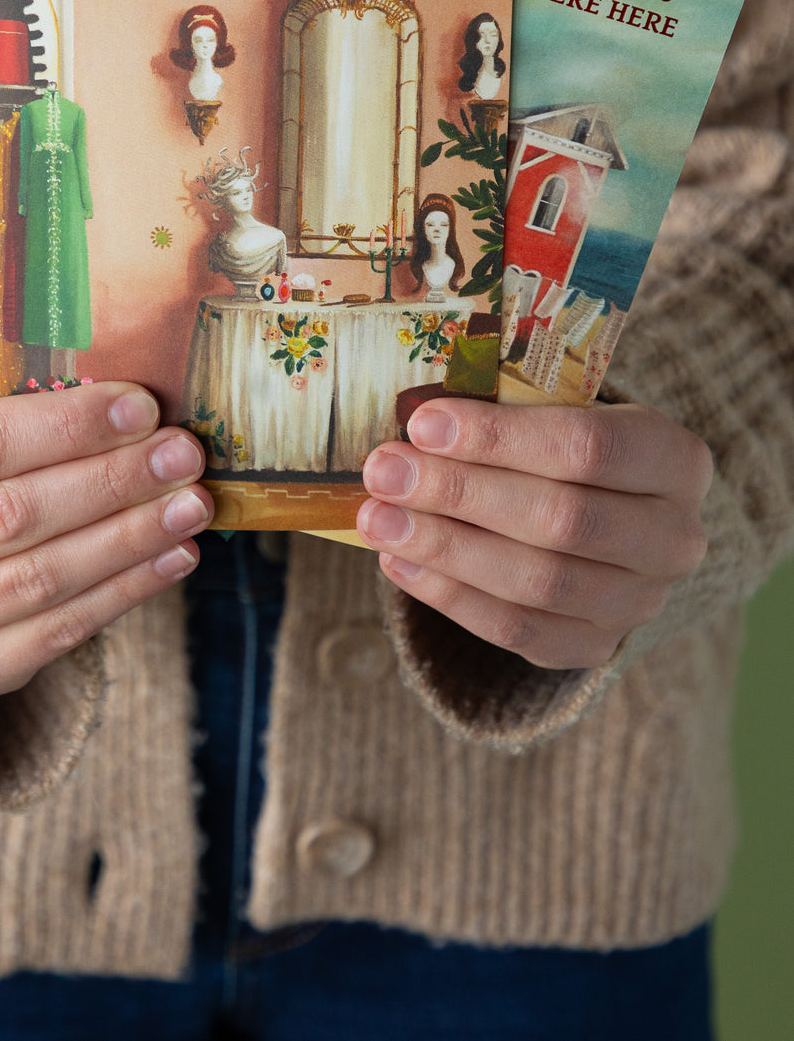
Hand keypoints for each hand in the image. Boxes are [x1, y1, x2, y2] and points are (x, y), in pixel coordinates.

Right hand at [0, 384, 211, 696]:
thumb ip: (36, 419)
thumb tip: (142, 412)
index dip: (67, 428)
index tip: (142, 408)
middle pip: (10, 517)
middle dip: (111, 482)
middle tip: (182, 456)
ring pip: (39, 580)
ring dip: (129, 539)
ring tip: (191, 505)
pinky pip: (58, 633)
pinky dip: (126, 591)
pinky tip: (174, 556)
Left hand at [357, 399, 710, 668]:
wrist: (607, 517)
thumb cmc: (564, 445)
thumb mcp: (558, 409)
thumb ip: (503, 409)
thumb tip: (413, 422)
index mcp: (676, 460)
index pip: (589, 447)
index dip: (500, 438)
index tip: (423, 424)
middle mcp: (675, 537)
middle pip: (559, 519)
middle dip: (459, 493)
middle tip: (384, 471)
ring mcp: (639, 601)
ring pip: (536, 582)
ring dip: (444, 548)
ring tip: (377, 517)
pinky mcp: (594, 646)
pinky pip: (516, 630)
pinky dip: (449, 596)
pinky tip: (398, 560)